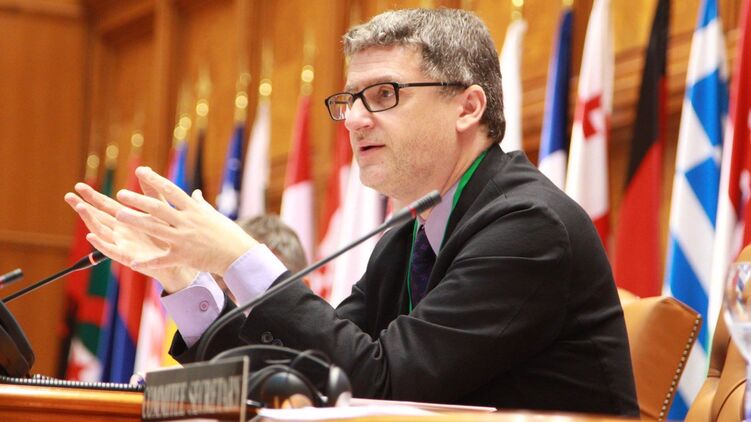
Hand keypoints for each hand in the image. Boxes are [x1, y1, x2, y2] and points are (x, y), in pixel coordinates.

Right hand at [64, 183, 196, 292]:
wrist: (177, 259)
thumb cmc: (166, 235)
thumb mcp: (159, 210)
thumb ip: (151, 192)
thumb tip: (143, 169)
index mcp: (127, 219)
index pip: (105, 206)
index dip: (92, 196)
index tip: (79, 186)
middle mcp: (120, 231)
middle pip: (98, 217)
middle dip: (83, 206)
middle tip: (69, 195)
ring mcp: (122, 244)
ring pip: (101, 231)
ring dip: (90, 220)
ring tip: (80, 208)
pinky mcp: (127, 257)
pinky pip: (111, 251)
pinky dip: (100, 244)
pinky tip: (91, 236)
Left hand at [114, 166, 257, 275]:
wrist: (238, 254)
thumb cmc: (228, 233)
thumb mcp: (214, 215)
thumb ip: (200, 204)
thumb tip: (195, 193)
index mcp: (194, 209)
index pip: (171, 190)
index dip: (155, 179)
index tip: (140, 171)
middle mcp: (187, 222)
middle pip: (159, 208)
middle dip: (138, 200)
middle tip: (121, 194)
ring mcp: (184, 239)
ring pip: (155, 228)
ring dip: (136, 221)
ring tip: (118, 215)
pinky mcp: (184, 256)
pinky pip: (163, 259)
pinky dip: (148, 261)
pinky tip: (132, 262)